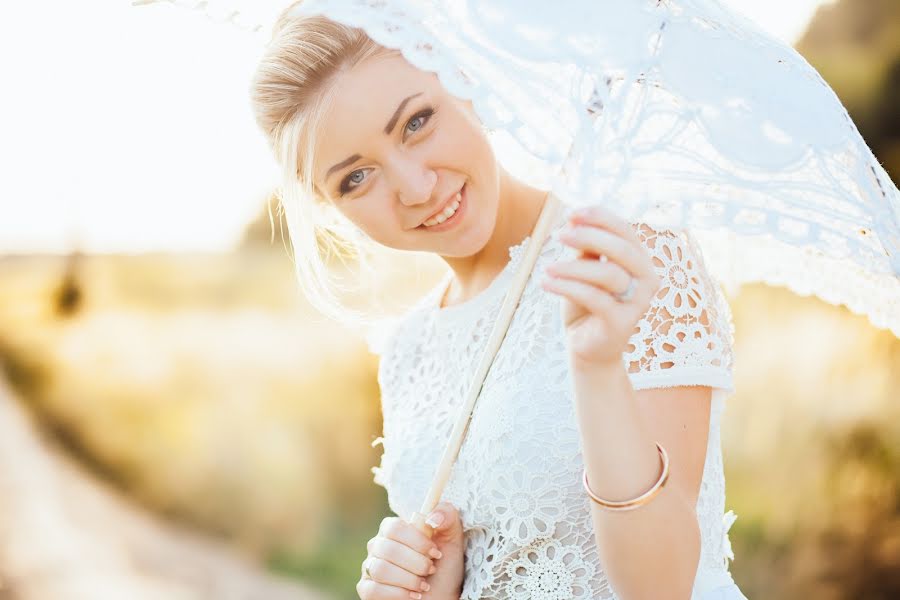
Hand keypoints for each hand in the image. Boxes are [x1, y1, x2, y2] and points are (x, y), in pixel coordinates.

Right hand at [357, 502, 464, 598]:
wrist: (442, 594)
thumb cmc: (444, 566)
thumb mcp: (452, 538)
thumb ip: (447, 515)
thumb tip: (432, 517)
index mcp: (393, 529)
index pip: (394, 527)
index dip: (417, 541)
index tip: (435, 552)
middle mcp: (377, 545)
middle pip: (387, 549)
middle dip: (416, 563)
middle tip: (431, 570)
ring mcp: (370, 567)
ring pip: (380, 570)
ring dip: (409, 580)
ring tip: (423, 585)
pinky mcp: (367, 589)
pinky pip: (373, 590)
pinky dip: (399, 594)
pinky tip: (413, 595)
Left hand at [541, 205, 661, 367]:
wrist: (587, 347)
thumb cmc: (586, 304)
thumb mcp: (584, 270)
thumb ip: (585, 247)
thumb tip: (573, 219)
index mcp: (639, 260)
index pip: (625, 230)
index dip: (600, 217)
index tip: (571, 213)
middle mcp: (647, 279)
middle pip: (621, 249)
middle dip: (589, 236)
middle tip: (559, 235)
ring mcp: (638, 302)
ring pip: (607, 274)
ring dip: (572, 266)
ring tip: (548, 268)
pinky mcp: (623, 323)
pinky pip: (594, 297)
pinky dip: (567, 287)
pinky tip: (545, 283)